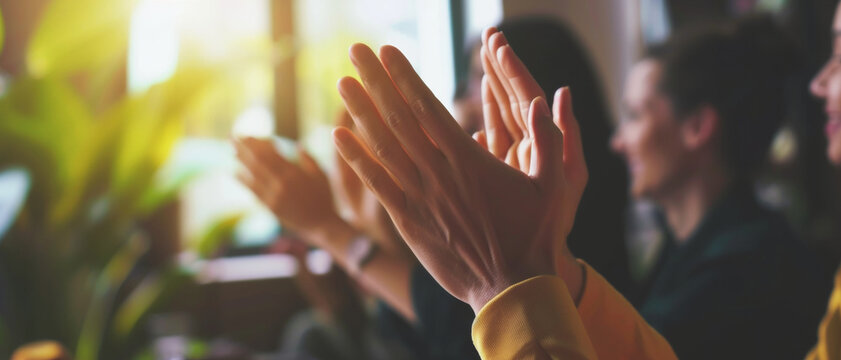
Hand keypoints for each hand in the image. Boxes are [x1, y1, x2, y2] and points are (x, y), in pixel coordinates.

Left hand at [234, 137, 342, 244]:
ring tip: (232, 151)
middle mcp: (282, 183)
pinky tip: (235, 173)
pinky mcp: (271, 207)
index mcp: (295, 173)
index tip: (248, 136)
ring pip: (253, 175)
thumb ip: (309, 160)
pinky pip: (254, 192)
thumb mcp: (321, 176)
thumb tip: (298, 146)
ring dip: (241, 162)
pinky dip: (243, 181)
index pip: (271, 154)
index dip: (257, 144)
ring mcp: (274, 196)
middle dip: (244, 148)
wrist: (322, 225)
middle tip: (233, 137)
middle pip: (258, 161)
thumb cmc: (325, 199)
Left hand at [333, 43, 585, 312]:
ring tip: (342, 83)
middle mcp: (438, 174)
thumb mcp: (555, 184)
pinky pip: (377, 185)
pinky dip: (357, 160)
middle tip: (356, 50)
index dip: (405, 77)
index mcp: (469, 160)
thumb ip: (548, 140)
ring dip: (360, 112)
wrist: (511, 288)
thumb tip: (547, 99)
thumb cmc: (536, 236)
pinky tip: (339, 137)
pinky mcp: (408, 223)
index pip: (428, 108)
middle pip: (399, 118)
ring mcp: (420, 199)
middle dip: (375, 81)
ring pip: (382, 147)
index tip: (388, 52)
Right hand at [478, 28, 588, 263]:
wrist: (535, 258)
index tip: (498, 44)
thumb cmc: (555, 222)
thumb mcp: (568, 179)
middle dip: (499, 66)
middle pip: (510, 97)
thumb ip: (565, 136)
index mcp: (544, 141)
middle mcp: (526, 144)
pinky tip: (463, 104)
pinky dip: (475, 120)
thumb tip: (561, 92)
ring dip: (488, 86)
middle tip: (487, 37)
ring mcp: (507, 157)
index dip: (513, 69)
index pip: (526, 95)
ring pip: (496, 114)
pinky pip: (482, 140)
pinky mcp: (491, 173)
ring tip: (479, 57)